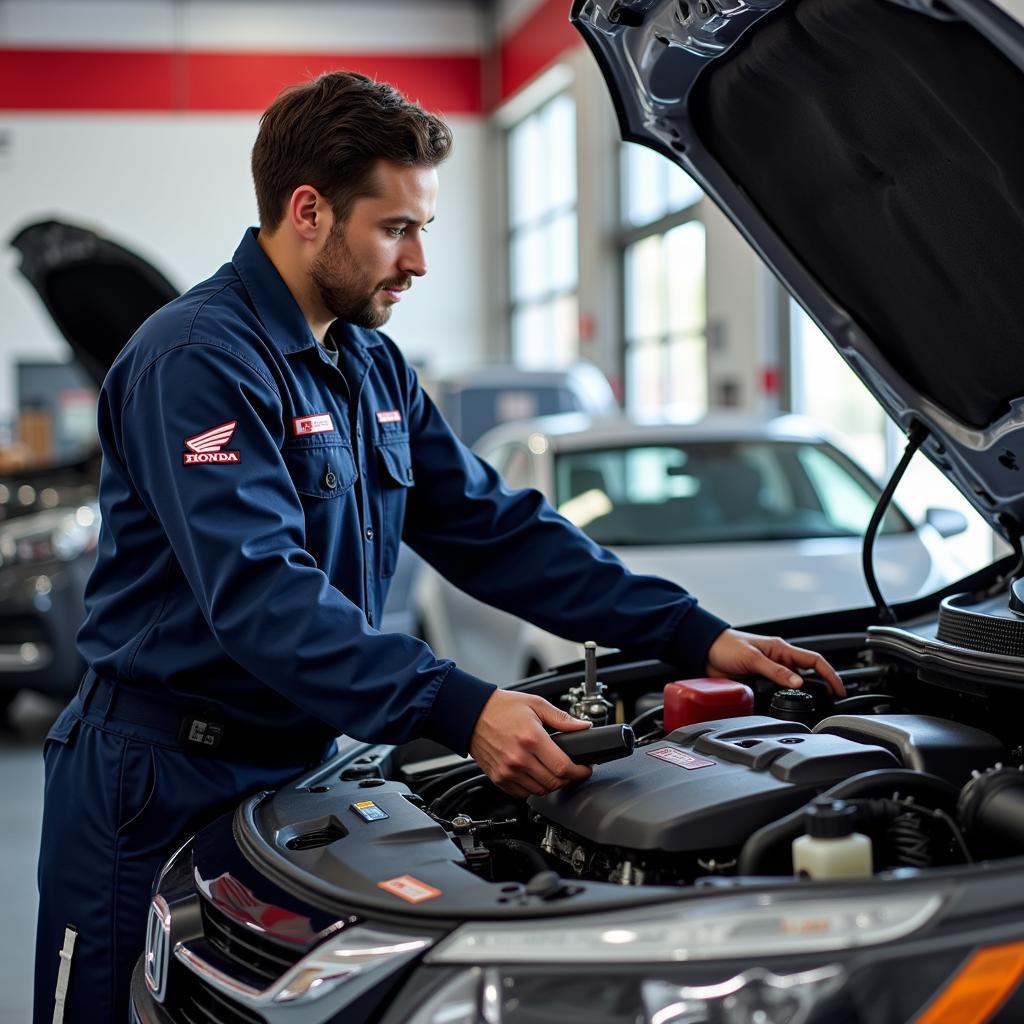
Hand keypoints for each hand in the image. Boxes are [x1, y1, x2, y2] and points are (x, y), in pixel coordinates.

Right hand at [469, 689, 593, 797]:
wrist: (472, 714)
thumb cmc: (502, 708)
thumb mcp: (535, 704)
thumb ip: (562, 718)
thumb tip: (584, 726)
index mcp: (531, 738)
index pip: (563, 767)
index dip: (580, 771)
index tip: (585, 768)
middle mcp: (519, 758)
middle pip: (554, 783)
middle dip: (569, 779)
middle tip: (572, 770)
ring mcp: (508, 771)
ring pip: (540, 791)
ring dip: (552, 784)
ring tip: (554, 771)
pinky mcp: (499, 778)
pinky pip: (523, 793)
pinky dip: (533, 788)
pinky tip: (535, 774)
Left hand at [705, 629, 845, 696]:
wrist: (704, 651)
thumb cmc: (726, 646)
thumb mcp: (752, 658)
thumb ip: (774, 670)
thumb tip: (797, 681)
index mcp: (781, 649)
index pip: (814, 660)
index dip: (830, 674)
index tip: (840, 689)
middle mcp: (779, 660)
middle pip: (807, 675)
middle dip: (819, 687)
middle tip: (828, 702)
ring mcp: (770, 672)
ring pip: (793, 686)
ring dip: (799, 695)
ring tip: (808, 706)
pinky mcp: (760, 682)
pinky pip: (777, 693)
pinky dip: (783, 699)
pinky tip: (784, 706)